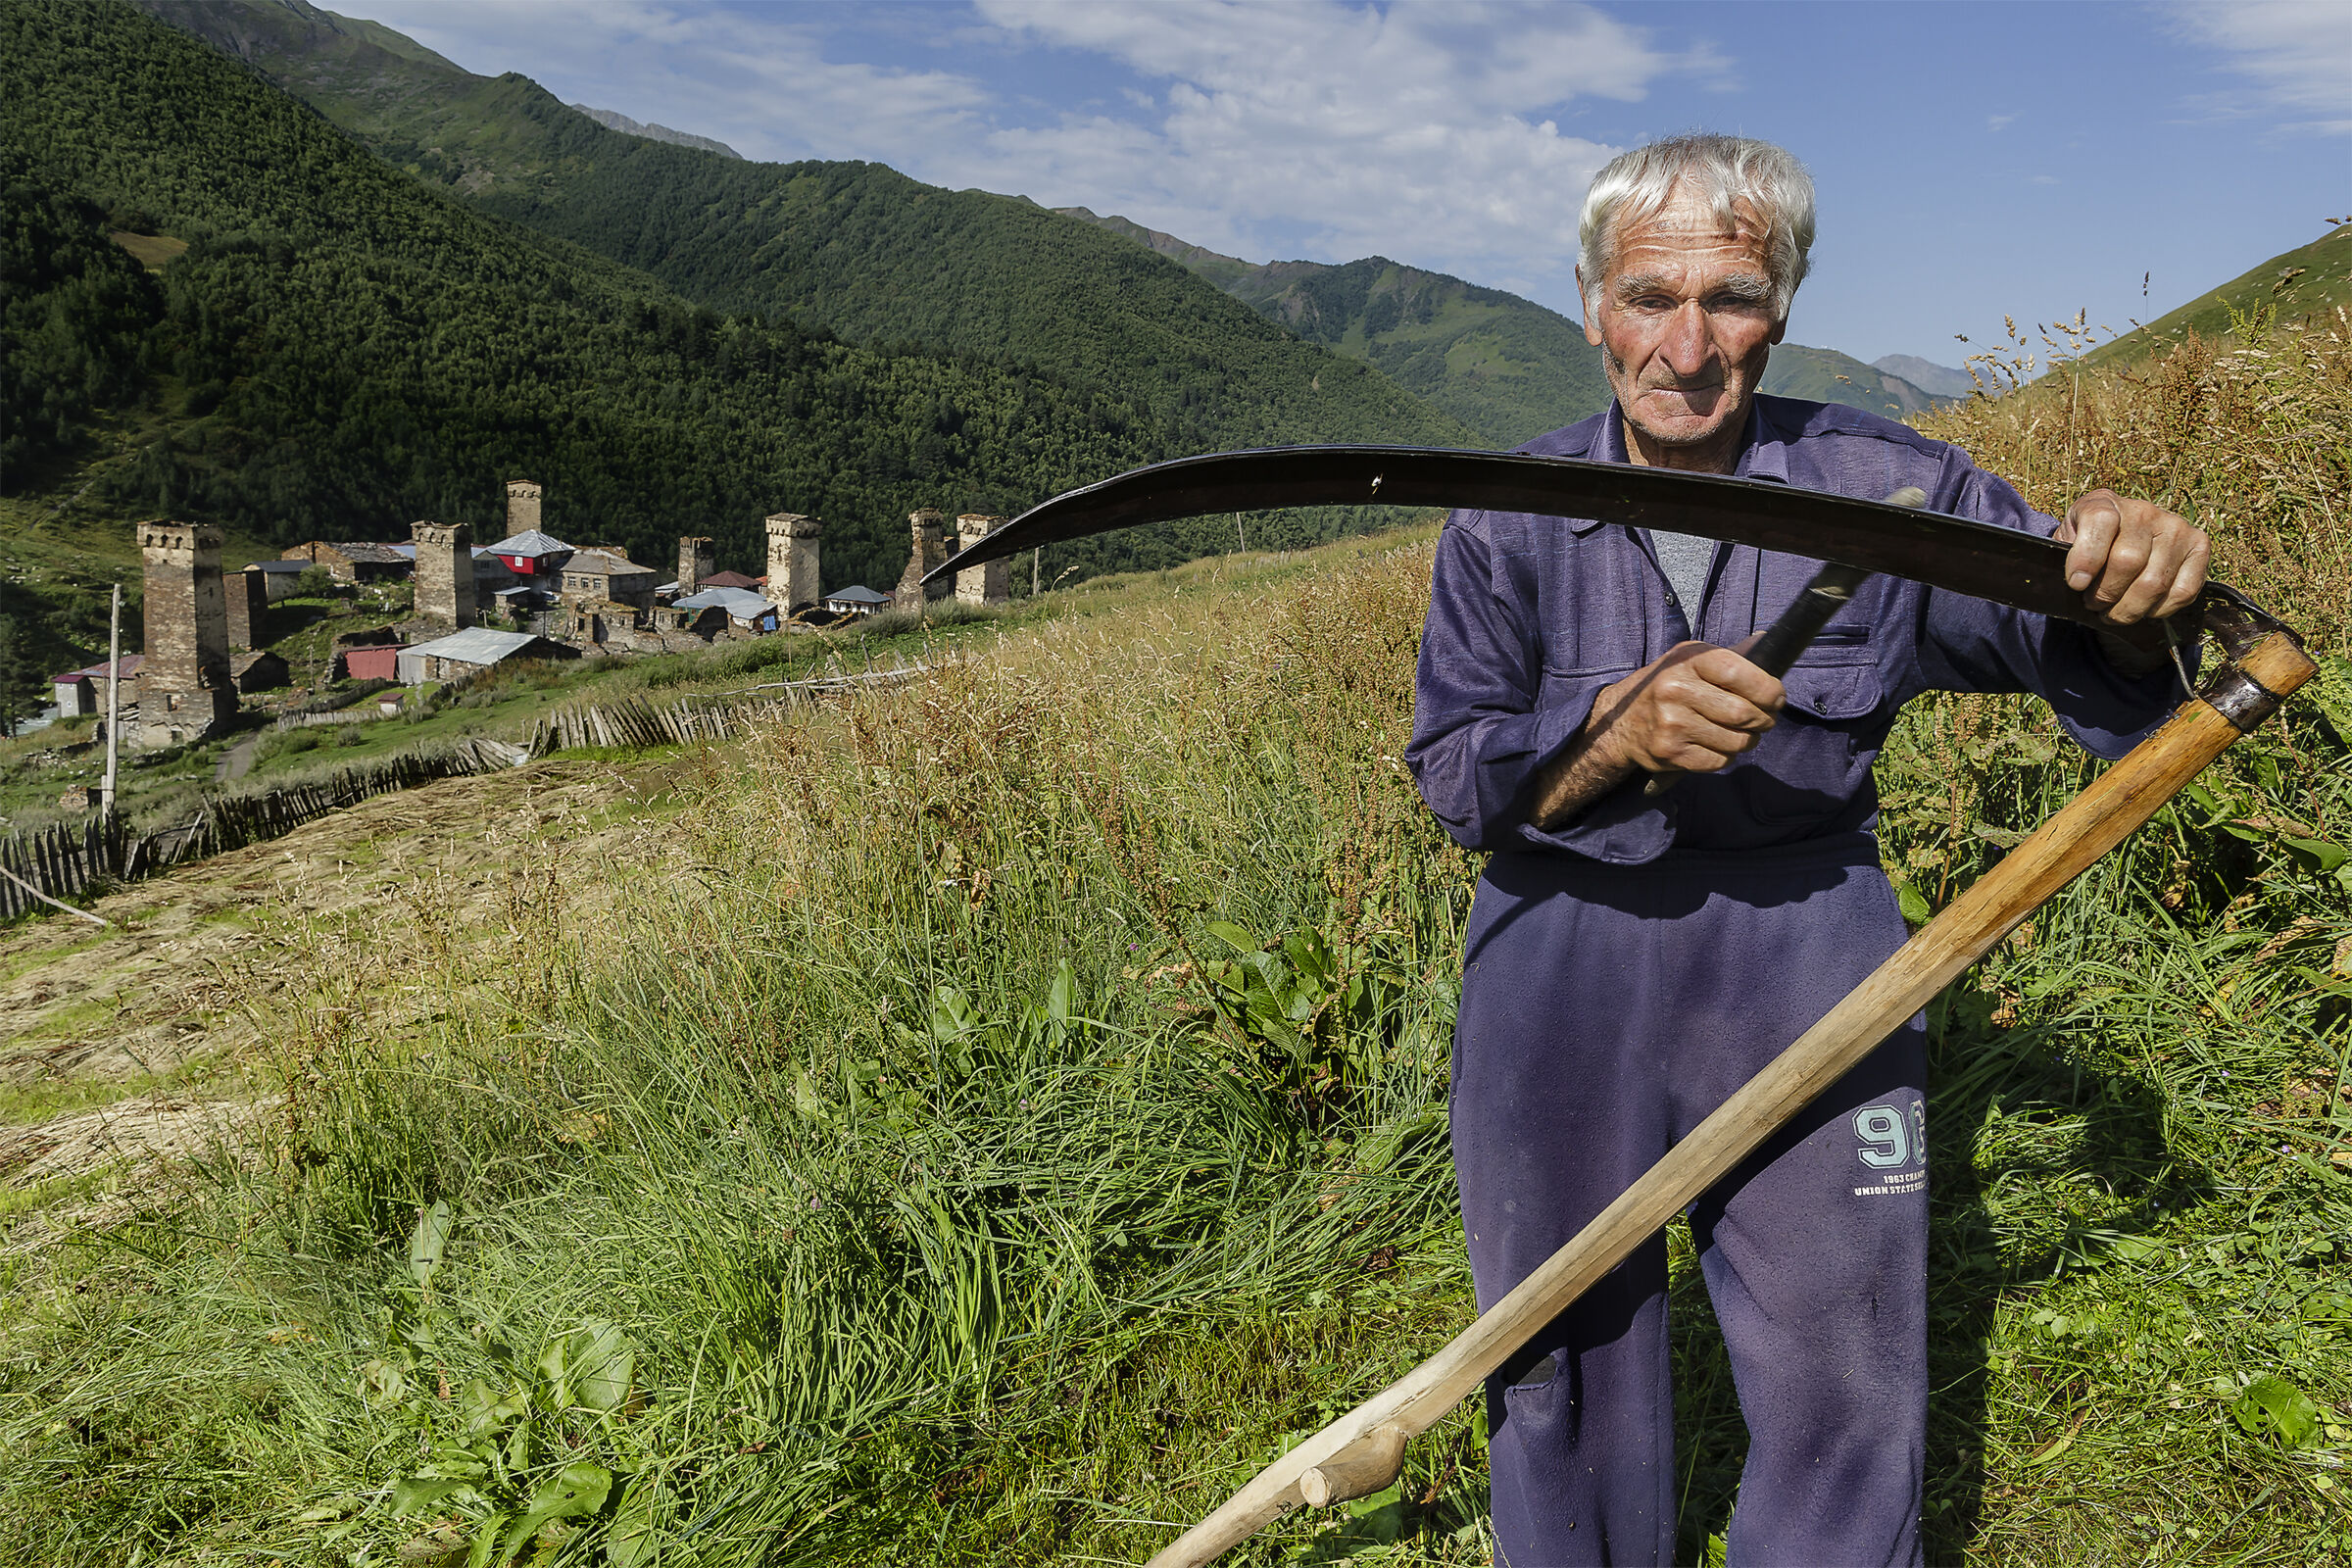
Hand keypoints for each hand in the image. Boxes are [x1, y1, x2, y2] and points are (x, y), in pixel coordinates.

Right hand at [1589, 640, 1784, 774]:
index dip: (1769, 690)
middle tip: (1762, 720)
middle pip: (1743, 713)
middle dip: (1763, 720)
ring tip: (1740, 733)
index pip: (1739, 674)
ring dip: (1748, 741)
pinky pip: (1719, 761)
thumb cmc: (1666, 686)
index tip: (1776, 698)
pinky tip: (1716, 745)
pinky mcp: (1670, 753)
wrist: (1620, 722)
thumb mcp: (1690, 660)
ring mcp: (1671, 724)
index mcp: (1686, 660)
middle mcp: (1676, 690)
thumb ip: (1729, 656)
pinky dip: (1726, 757)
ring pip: (1736, 741)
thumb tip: (1768, 642)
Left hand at [2053, 490, 2209, 623]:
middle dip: (2105, 595)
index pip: (2100, 522)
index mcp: (2104, 502)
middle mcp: (2145, 510)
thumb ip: (2065, 555)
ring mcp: (2177, 526)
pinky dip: (2159, 610)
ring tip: (2113, 612)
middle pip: (2128, 561)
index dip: (2086, 559)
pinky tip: (2143, 608)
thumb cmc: (2087, 546)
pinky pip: (2182, 592)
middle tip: (2094, 605)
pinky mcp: (2200, 546)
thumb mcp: (2065, 543)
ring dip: (2128, 609)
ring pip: (2154, 583)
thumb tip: (2079, 581)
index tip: (2076, 585)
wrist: (2121, 539)